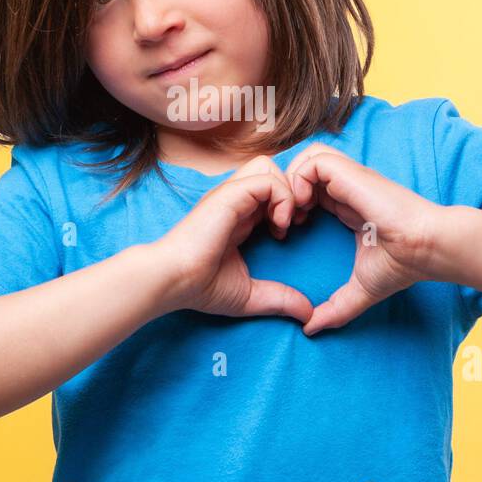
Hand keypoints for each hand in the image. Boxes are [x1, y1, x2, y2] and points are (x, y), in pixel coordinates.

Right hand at [152, 155, 313, 324]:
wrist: (172, 281)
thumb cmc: (201, 287)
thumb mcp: (250, 295)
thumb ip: (279, 299)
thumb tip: (308, 315)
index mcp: (238, 215)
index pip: (269, 191)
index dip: (287, 206)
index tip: (289, 234)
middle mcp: (234, 200)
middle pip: (270, 170)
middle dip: (291, 191)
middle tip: (295, 223)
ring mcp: (231, 195)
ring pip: (268, 166)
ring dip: (287, 190)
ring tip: (286, 222)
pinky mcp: (229, 195)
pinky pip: (267, 180)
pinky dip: (281, 198)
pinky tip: (279, 226)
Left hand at [285, 143, 452, 335]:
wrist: (425, 248)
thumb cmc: (401, 264)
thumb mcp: (360, 289)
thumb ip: (335, 309)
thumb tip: (309, 329)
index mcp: (346, 204)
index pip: (308, 188)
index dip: (291, 204)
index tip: (289, 231)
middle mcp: (345, 186)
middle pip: (302, 167)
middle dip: (285, 190)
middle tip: (284, 221)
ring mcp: (348, 177)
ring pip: (306, 156)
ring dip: (291, 182)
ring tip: (293, 213)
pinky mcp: (351, 174)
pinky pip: (313, 161)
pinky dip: (301, 180)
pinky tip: (304, 208)